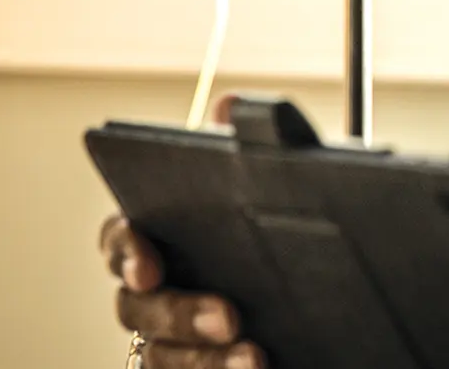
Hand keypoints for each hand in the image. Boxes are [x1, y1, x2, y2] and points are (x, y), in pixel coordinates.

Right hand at [102, 94, 261, 368]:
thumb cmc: (276, 237)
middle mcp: (154, 294)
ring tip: (255, 357)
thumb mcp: (273, 189)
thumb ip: (244, 154)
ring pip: (163, 359)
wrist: (327, 298)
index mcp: (160, 239)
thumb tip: (231, 105)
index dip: (128, 251)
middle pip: (139, 308)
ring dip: (205, 361)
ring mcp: (169, 343)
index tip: (149, 267)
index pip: (121, 240)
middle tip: (229, 317)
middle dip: (181, 313)